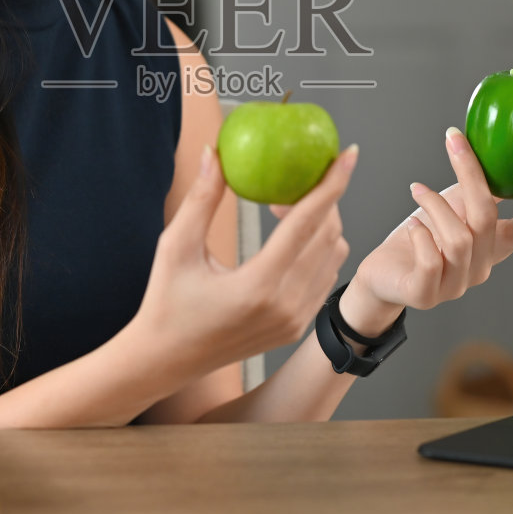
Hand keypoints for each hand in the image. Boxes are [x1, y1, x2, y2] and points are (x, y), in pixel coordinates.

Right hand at [133, 143, 358, 375]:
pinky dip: (318, 249)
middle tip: (295, 178)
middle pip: (328, 236)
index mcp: (257, 286)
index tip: (347, 155)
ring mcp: (295, 320)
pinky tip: (290, 237)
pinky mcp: (296, 328)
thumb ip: (201, 198)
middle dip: (323, 198)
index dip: (331, 185)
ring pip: (332, 256)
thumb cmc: (166, 302)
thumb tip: (215, 152)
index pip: (307, 224)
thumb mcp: (176, 246)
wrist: (166, 361)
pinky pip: (324, 278)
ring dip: (322, 224)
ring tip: (285, 207)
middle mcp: (285, 306)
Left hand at [347, 127, 512, 331]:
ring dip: (435, 205)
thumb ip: (478, 188)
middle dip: (471, 176)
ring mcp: (455, 285)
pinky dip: (419, 235)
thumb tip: (496, 147)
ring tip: (417, 190)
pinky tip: (412, 225)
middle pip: (488, 220)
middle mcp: (482, 266)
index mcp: (495, 244)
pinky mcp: (425, 294)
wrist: (384, 274)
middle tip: (454, 142)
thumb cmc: (423, 235)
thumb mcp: (454, 206)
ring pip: (458, 239)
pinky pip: (430, 261)